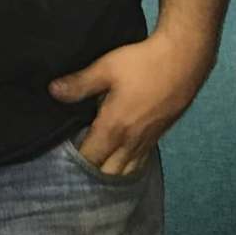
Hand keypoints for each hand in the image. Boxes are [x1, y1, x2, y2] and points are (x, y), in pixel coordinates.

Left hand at [48, 29, 211, 175]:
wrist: (183, 59)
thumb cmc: (142, 63)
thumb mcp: (106, 68)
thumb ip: (79, 83)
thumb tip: (52, 91)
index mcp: (113, 128)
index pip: (89, 159)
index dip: (73, 162)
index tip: (60, 157)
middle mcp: (130, 142)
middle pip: (107, 174)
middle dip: (90, 175)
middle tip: (74, 165)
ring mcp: (146, 142)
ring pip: (125, 172)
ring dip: (109, 175)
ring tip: (95, 167)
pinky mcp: (158, 137)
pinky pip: (139, 163)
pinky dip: (127, 168)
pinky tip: (120, 161)